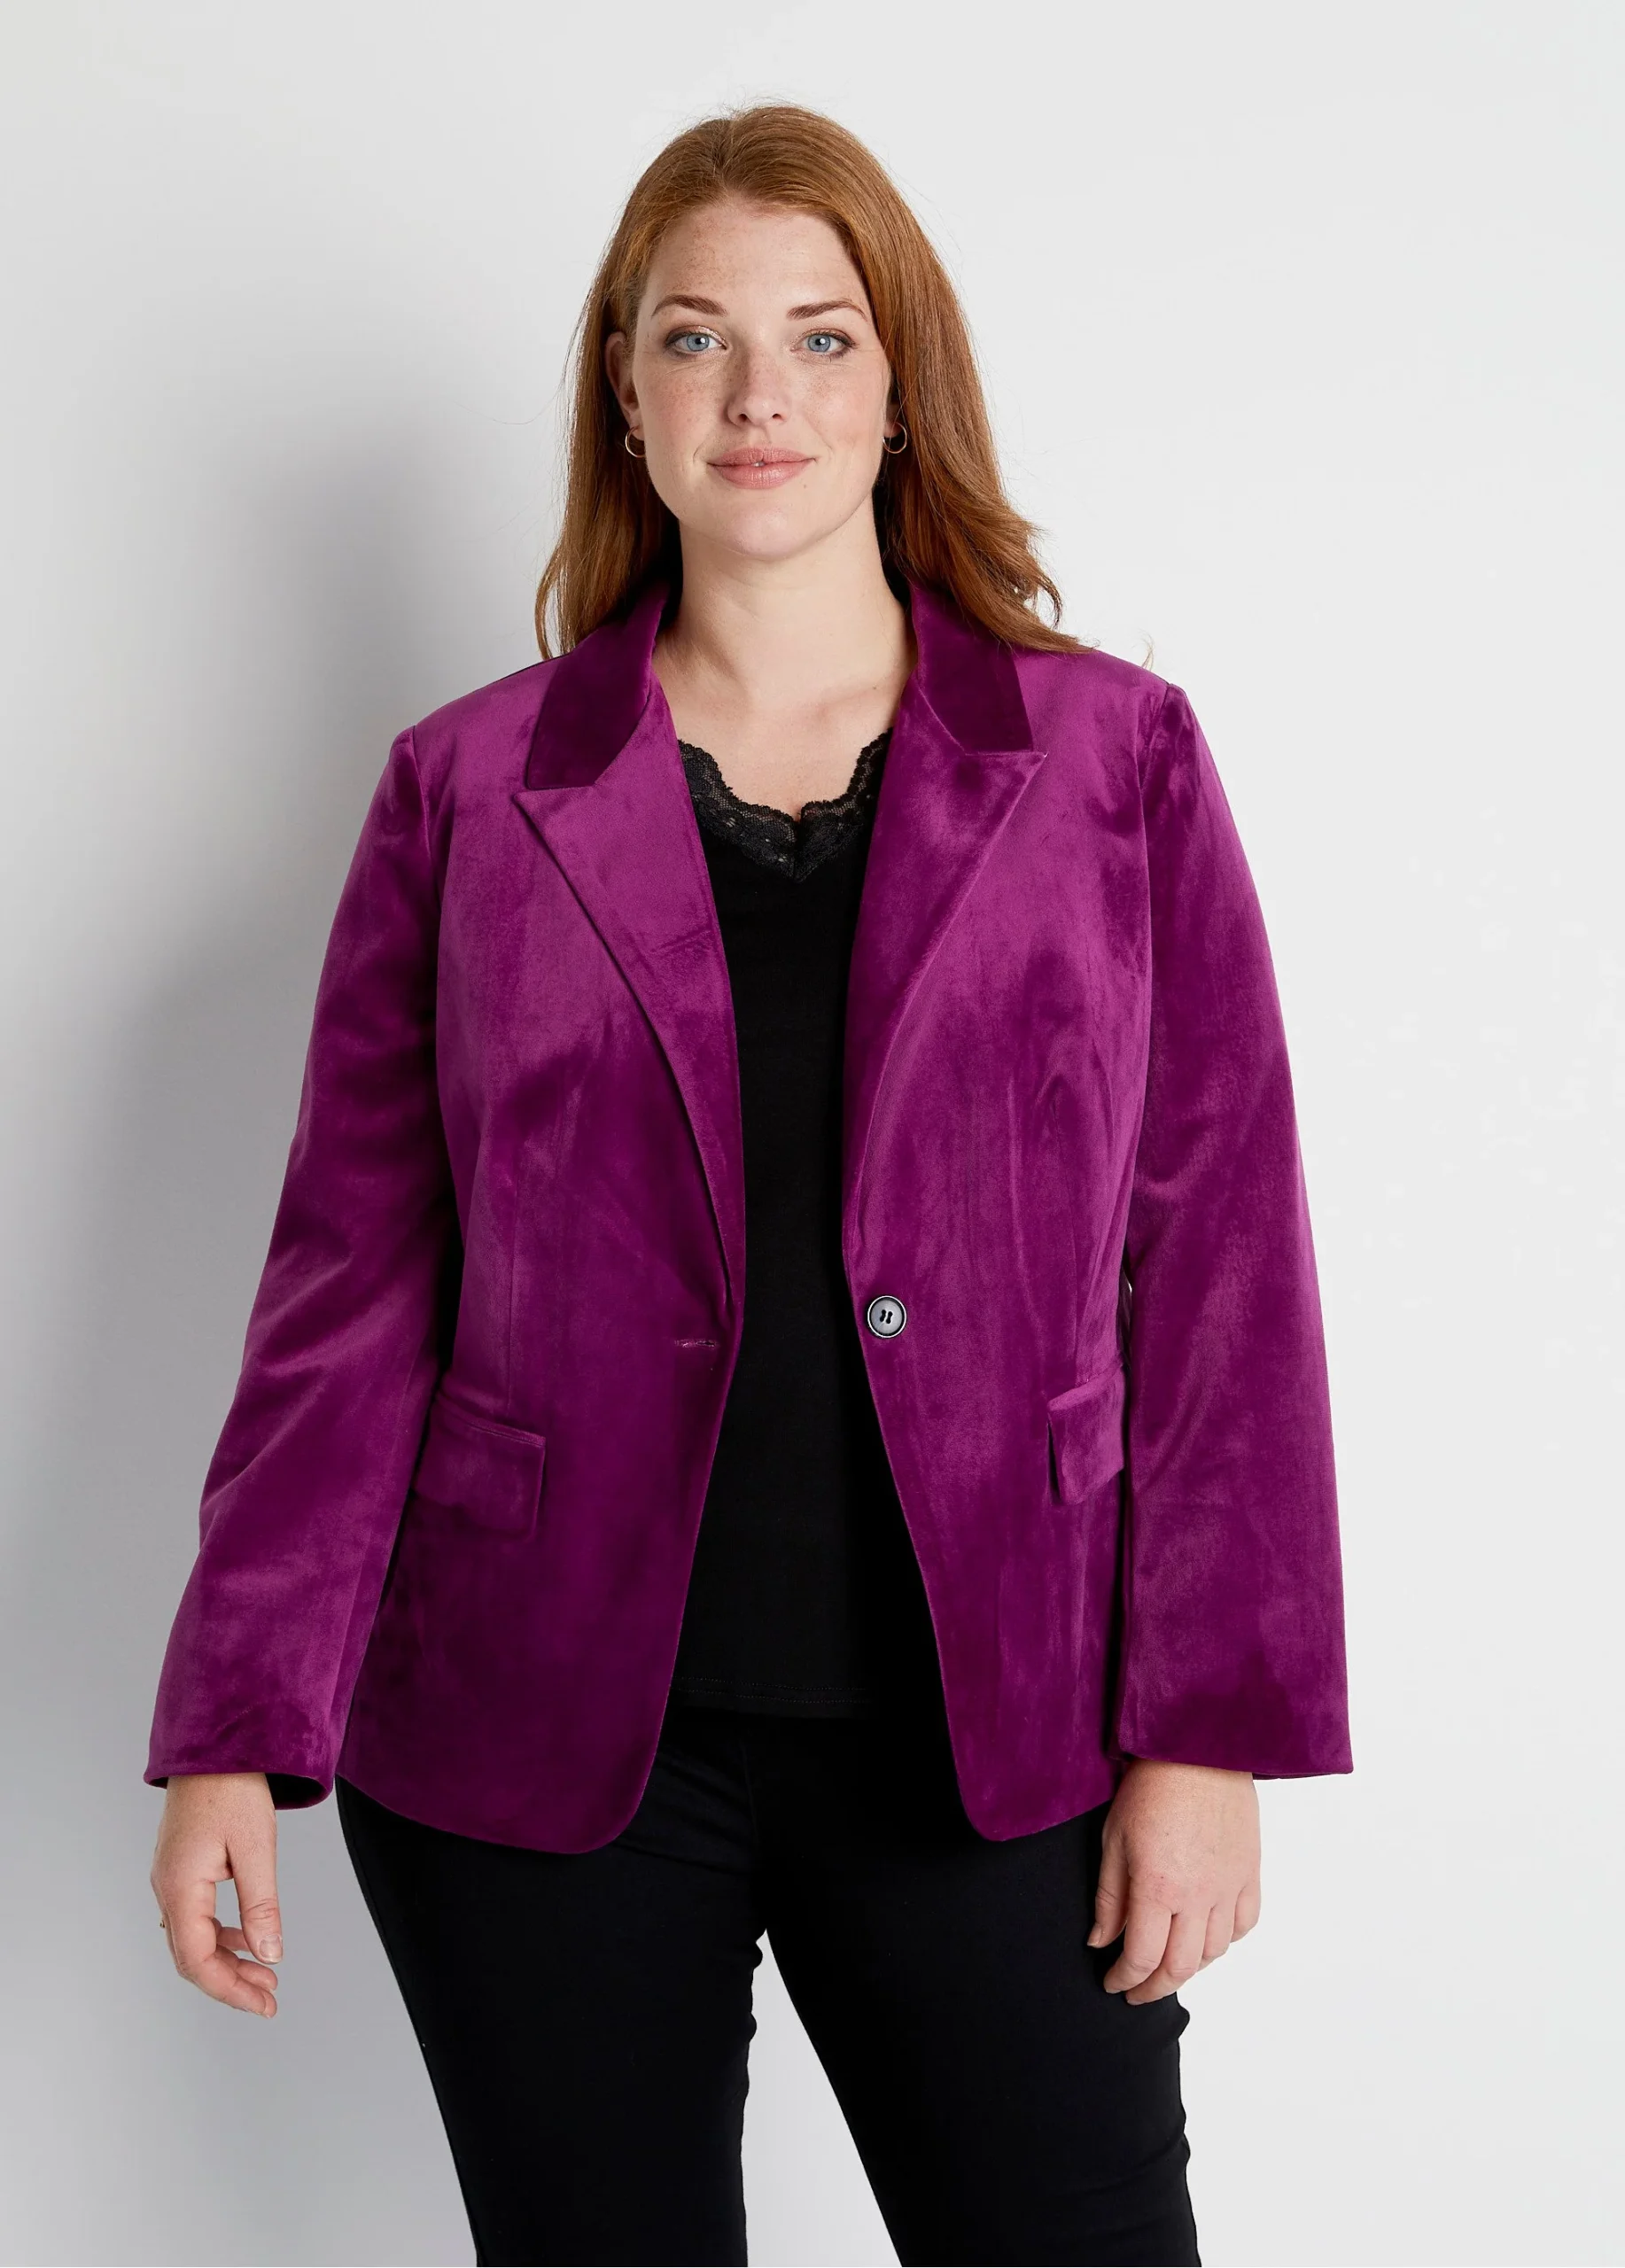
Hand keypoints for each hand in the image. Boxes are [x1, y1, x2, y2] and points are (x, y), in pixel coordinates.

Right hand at [150, 1772, 281, 2016]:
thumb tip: (270, 1954)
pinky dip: (222, 1935)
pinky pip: (196, 1917)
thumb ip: (261, 1905)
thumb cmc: (233, 1788)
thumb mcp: (256, 1847)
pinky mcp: (181, 1868)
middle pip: (191, 1956)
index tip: (265, 2003)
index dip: (230, 1989)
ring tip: (267, 1974)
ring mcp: (171, 1879)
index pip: (197, 1960)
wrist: (215, 1744)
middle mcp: (167, 1888)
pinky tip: (249, 1939)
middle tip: (270, 1998)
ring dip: (228, 1961)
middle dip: (230, 1983)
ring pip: (193, 1938)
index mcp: (180, 1887)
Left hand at [1088, 1757, 1259, 2003]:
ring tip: (1168, 1967)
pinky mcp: (1250, 1872)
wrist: (1199, 1746)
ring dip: (1189, 1969)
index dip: (1125, 1979)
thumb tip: (1100, 1942)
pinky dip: (1225, 1941)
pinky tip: (1207, 1939)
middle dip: (1155, 1988)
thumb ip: (1109, 1898)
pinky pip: (1244, 1924)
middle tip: (1137, 1992)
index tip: (1112, 1984)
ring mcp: (1229, 1886)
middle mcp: (1199, 1896)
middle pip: (1181, 1968)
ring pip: (1214, 1952)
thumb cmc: (1150, 1786)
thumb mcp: (1114, 1839)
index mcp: (1158, 1888)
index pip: (1142, 1958)